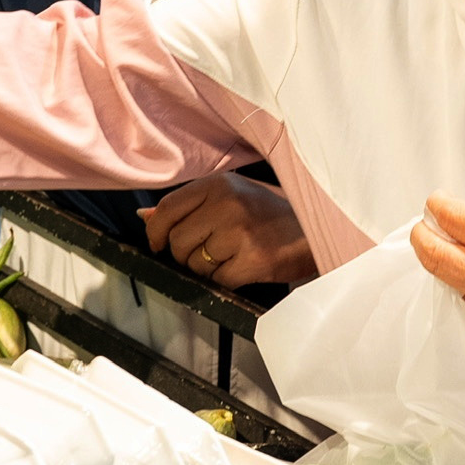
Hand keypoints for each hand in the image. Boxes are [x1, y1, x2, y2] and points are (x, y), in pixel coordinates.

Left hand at [141, 174, 317, 289]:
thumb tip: (145, 216)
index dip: (156, 231)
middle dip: (186, 254)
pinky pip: (218, 280)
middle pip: (177, 241)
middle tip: (209, 252)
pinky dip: (227, 280)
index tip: (159, 242)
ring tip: (232, 256)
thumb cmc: (273, 213)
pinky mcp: (254, 260)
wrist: (319, 231)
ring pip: (195, 264)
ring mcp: (241, 232)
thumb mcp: (233, 196)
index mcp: (219, 183)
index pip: (167, 208)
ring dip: (208, 269)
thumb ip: (190, 205)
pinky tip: (244, 267)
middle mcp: (227, 204)